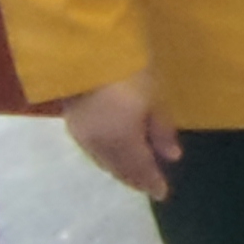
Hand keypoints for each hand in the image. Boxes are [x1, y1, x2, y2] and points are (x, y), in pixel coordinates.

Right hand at [63, 77, 178, 201]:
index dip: (151, 181)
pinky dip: (106, 156)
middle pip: (118, 167)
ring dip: (118, 168)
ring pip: (103, 160)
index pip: (139, 168)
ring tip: (132, 173)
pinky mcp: (71, 122)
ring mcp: (82, 134)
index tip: (162, 193)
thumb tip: (172, 157)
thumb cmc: (129, 70)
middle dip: (134, 178)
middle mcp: (98, 144)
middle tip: (147, 186)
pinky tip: (113, 155)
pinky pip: (92, 149)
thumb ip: (161, 129)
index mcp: (121, 141)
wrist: (85, 50)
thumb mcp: (154, 97)